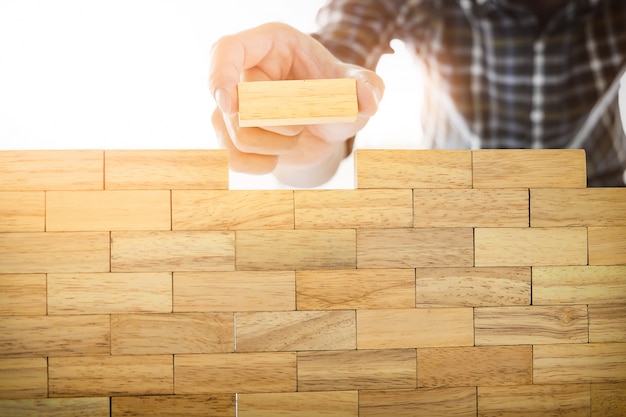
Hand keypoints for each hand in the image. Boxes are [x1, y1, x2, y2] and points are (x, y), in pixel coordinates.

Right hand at [209, 22, 383, 185]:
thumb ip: (368, 87)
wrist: (328, 128)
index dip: (220, 73)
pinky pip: (234, 159)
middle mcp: (244, 71)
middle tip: (305, 121)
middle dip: (280, 122)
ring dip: (276, 145)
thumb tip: (369, 100)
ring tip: (297, 135)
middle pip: (238, 103)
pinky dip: (261, 165)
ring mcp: (232, 105)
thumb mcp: (358, 88)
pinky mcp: (231, 135)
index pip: (227, 49)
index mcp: (270, 44)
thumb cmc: (338, 97)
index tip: (229, 103)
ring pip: (237, 135)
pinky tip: (279, 158)